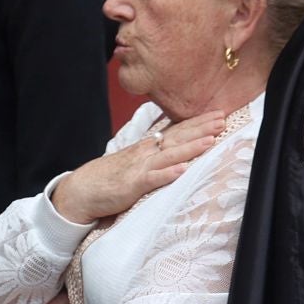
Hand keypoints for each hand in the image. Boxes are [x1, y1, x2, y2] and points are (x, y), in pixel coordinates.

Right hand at [51, 110, 226, 222]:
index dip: (198, 122)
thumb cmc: (109, 177)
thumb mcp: (136, 162)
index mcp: (148, 147)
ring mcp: (138, 168)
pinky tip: (182, 170)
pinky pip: (151, 179)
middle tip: (223, 118)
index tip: (218, 113)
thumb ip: (155, 156)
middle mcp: (145, 153)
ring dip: (190, 147)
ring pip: (169, 155)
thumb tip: (178, 152)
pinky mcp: (131, 185)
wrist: (81, 190)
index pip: (177, 131)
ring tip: (210, 140)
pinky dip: (167, 174)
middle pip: (177, 137)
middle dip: (201, 128)